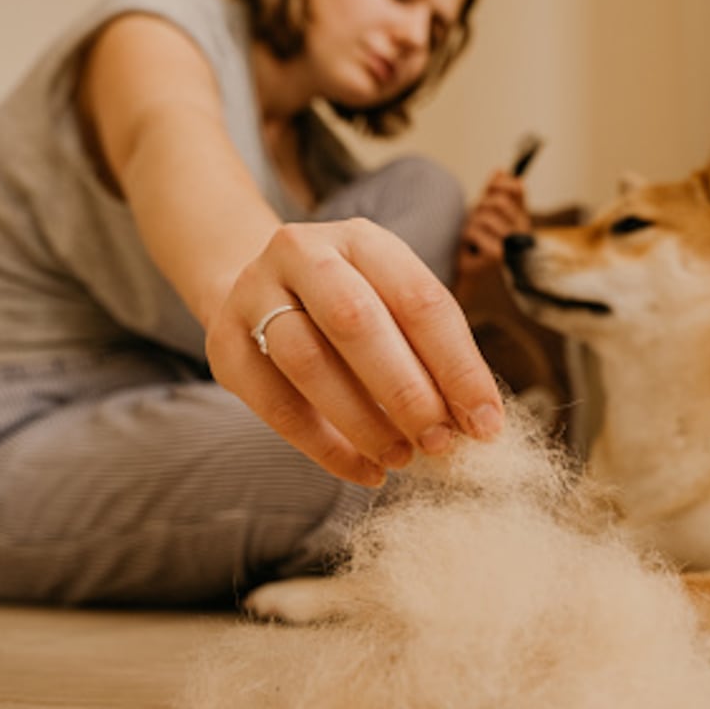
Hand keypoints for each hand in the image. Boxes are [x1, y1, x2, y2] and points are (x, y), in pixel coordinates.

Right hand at [206, 218, 504, 486]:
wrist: (257, 288)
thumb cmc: (348, 308)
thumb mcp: (392, 308)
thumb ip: (431, 356)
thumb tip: (478, 424)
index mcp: (362, 239)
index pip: (419, 300)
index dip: (458, 366)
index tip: (486, 423)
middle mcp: (303, 253)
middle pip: (356, 321)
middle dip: (406, 391)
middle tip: (440, 442)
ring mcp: (253, 293)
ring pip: (307, 361)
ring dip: (363, 421)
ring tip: (402, 458)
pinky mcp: (222, 342)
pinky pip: (272, 403)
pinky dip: (323, 446)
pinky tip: (363, 470)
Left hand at [456, 169, 530, 278]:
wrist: (472, 274)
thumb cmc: (478, 243)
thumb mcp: (485, 212)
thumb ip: (493, 192)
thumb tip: (500, 170)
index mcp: (522, 216)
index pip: (516, 188)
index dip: (499, 185)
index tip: (488, 192)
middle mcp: (522, 230)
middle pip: (497, 202)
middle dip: (480, 209)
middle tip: (476, 223)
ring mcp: (511, 243)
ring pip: (483, 217)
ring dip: (471, 226)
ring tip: (473, 239)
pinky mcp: (497, 255)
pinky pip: (473, 232)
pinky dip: (466, 239)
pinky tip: (471, 250)